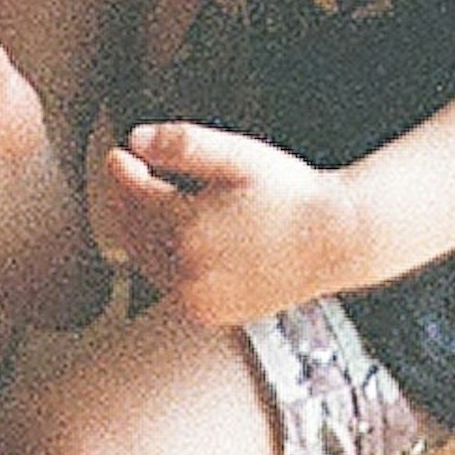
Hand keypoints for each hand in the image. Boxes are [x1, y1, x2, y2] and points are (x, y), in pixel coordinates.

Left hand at [92, 119, 351, 333]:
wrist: (336, 241)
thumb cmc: (290, 193)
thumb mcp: (238, 156)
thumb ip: (183, 145)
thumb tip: (134, 139)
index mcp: (187, 230)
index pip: (135, 198)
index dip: (121, 172)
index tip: (118, 154)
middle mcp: (185, 273)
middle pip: (133, 234)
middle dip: (125, 201)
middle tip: (128, 172)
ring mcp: (197, 300)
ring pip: (147, 263)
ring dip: (140, 232)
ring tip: (148, 201)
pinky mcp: (211, 315)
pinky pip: (170, 286)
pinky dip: (163, 261)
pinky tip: (175, 238)